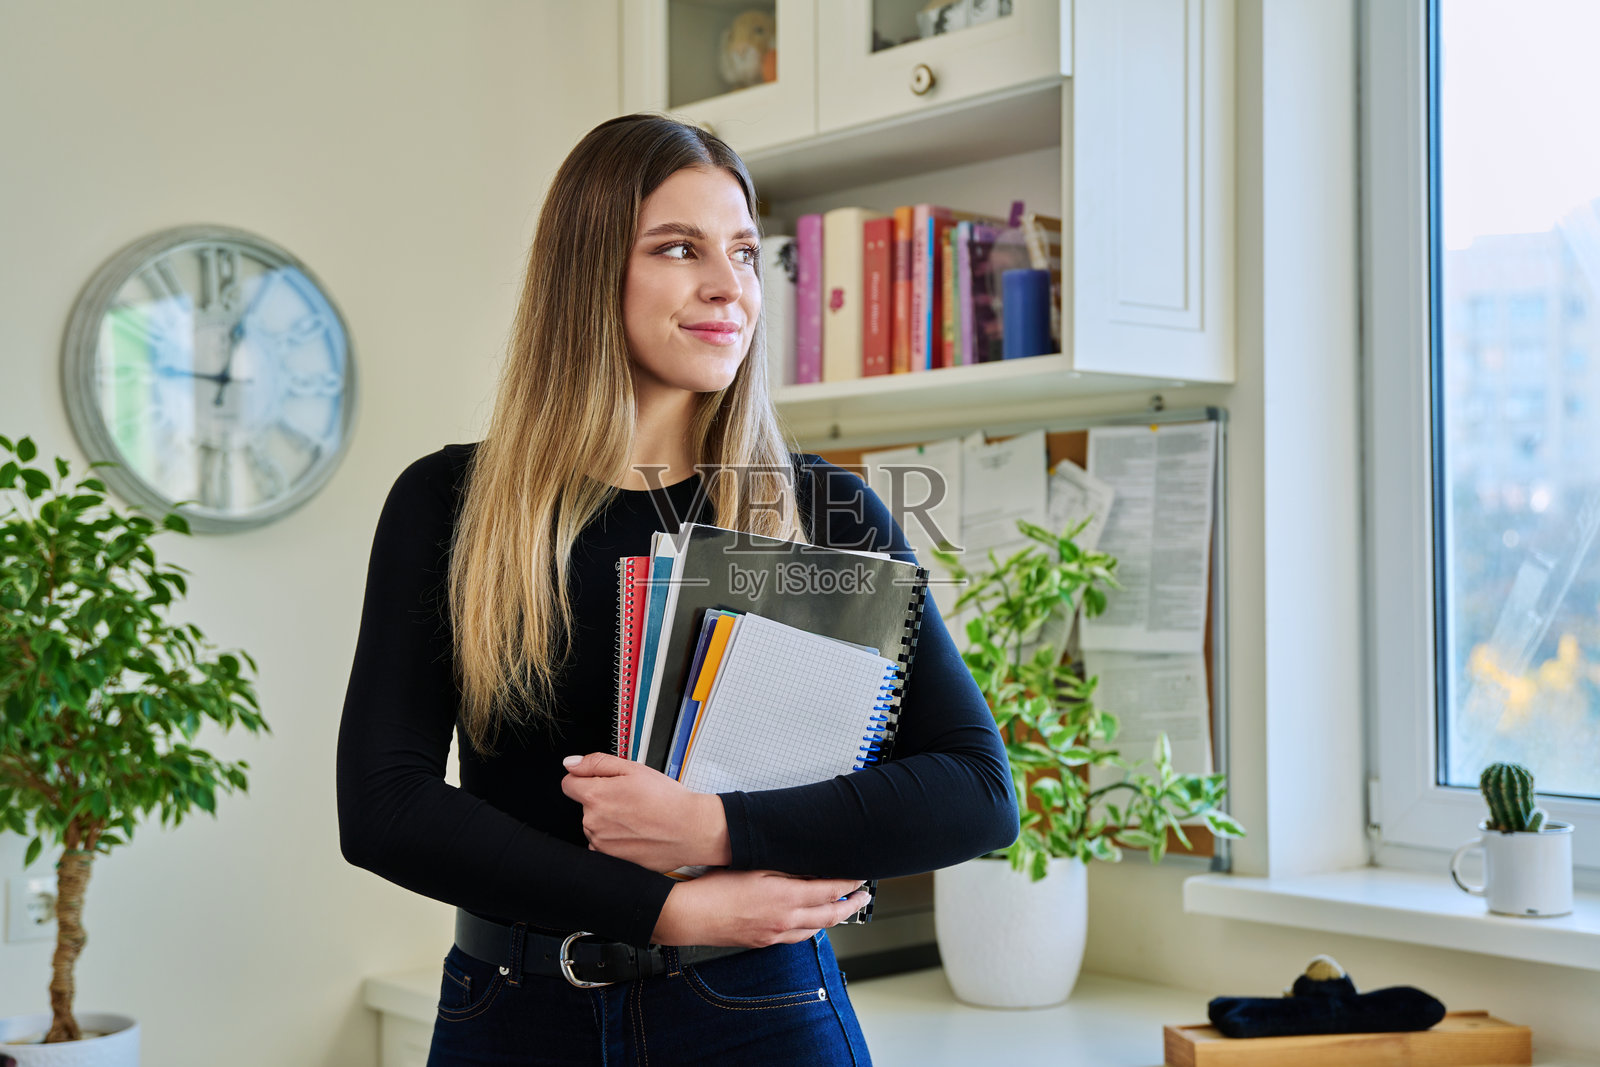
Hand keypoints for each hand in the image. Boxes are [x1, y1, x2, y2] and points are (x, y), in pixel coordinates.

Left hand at [560, 752, 730, 871]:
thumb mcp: (633, 768)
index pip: (568, 784)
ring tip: (637, 815)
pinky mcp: (611, 859)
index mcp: (595, 796)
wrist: (690, 830)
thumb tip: (571, 764)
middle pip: (584, 805)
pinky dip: (615, 839)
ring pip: (594, 825)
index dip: (585, 778)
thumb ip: (596, 763)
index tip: (602, 781)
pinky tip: (635, 832)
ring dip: (608, 819)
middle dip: (601, 799)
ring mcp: (601, 844)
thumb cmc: (667, 800)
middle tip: (630, 798)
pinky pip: (603, 845)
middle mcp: (592, 822)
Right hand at [651, 869, 871, 946]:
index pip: (829, 891)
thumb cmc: (715, 888)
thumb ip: (784, 869)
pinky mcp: (763, 942)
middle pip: (830, 915)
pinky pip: (796, 937)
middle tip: (864, 897)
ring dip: (832, 918)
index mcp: (785, 898)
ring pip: (815, 929)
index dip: (849, 884)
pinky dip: (810, 928)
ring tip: (841, 908)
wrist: (689, 916)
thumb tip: (808, 868)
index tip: (860, 878)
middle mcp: (785, 921)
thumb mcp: (754, 866)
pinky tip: (809, 922)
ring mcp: (774, 935)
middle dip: (851, 905)